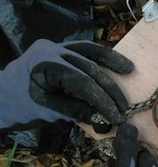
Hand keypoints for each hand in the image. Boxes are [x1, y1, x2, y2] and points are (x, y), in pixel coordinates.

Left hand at [0, 39, 133, 130]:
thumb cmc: (19, 106)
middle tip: (124, 107)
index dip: (103, 101)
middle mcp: (51, 49)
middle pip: (90, 69)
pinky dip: (100, 56)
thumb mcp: (48, 112)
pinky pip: (83, 50)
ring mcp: (55, 46)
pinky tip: (115, 61)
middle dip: (109, 90)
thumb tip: (106, 120)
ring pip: (89, 51)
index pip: (83, 83)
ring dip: (111, 61)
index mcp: (45, 64)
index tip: (117, 117)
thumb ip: (78, 112)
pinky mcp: (58, 48)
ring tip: (129, 70)